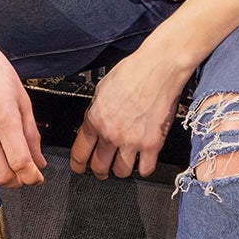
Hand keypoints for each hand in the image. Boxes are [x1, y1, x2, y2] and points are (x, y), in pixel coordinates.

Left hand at [71, 40, 195, 179]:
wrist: (160, 66)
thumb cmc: (134, 71)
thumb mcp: (102, 89)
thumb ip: (96, 112)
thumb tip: (93, 127)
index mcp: (95, 119)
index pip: (79, 153)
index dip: (78, 165)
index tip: (80, 168)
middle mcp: (111, 133)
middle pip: (99, 167)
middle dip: (100, 170)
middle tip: (103, 168)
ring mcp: (132, 141)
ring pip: (121, 172)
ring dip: (122, 169)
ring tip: (125, 161)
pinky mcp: (153, 143)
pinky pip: (145, 169)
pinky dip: (144, 167)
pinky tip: (143, 159)